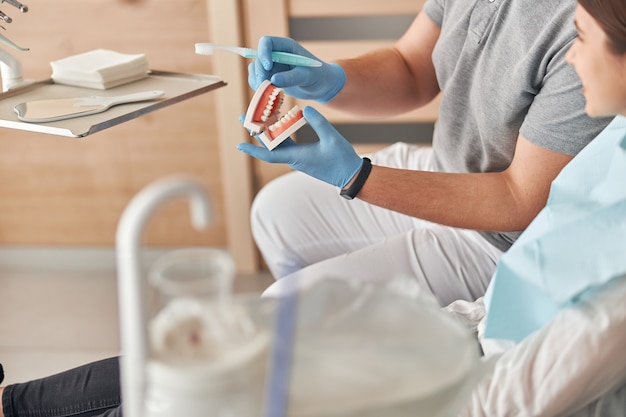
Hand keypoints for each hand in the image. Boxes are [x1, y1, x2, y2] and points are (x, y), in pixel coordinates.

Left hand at [237, 106, 362, 187]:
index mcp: (297, 157)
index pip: (269, 154)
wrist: (351, 175)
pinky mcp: (303, 157)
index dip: (253, 149)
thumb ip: (319, 122)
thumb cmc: (342, 159)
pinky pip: (286, 144)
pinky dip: (280, 133)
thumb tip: (305, 108)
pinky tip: (278, 122)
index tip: (239, 144)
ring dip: (267, 131)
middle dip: (255, 132)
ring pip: (276, 144)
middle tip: (244, 117)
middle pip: (268, 146)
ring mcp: (298, 158)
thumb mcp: (332, 138)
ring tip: (258, 116)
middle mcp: (293, 159)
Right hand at [248, 36, 345, 103]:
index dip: (263, 53)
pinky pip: (257, 80)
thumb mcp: (307, 77)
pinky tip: (268, 94)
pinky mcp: (270, 77)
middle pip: (258, 58)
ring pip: (255, 69)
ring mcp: (272, 66)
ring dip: (257, 80)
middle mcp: (276, 54)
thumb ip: (291, 78)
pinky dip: (259, 87)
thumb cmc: (318, 77)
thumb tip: (273, 80)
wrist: (321, 86)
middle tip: (264, 85)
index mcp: (286, 46)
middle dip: (259, 72)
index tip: (268, 68)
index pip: (266, 42)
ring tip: (268, 92)